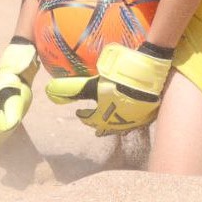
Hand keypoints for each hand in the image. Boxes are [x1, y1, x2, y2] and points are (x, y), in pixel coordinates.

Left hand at [45, 43, 171, 135]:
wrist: (151, 73)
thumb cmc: (120, 78)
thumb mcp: (93, 83)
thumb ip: (71, 89)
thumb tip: (49, 91)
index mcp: (106, 117)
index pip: (91, 120)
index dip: (84, 117)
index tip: (80, 113)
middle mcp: (120, 122)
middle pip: (107, 128)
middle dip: (100, 126)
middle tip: (96, 127)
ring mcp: (136, 119)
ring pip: (123, 126)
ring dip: (116, 125)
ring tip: (113, 124)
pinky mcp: (149, 113)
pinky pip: (138, 120)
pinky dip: (131, 118)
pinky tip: (133, 113)